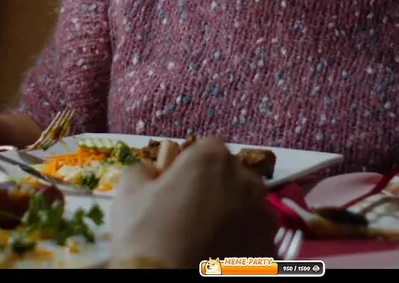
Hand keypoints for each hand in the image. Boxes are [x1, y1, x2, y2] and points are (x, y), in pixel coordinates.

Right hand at [110, 137, 276, 267]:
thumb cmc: (147, 235)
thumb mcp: (128, 194)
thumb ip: (144, 170)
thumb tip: (154, 172)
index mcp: (212, 158)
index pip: (207, 147)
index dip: (191, 164)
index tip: (178, 183)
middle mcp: (245, 180)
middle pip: (231, 174)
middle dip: (215, 186)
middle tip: (191, 211)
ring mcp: (262, 215)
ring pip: (247, 204)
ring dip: (232, 212)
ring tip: (207, 235)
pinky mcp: (270, 245)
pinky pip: (255, 233)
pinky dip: (242, 238)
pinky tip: (220, 251)